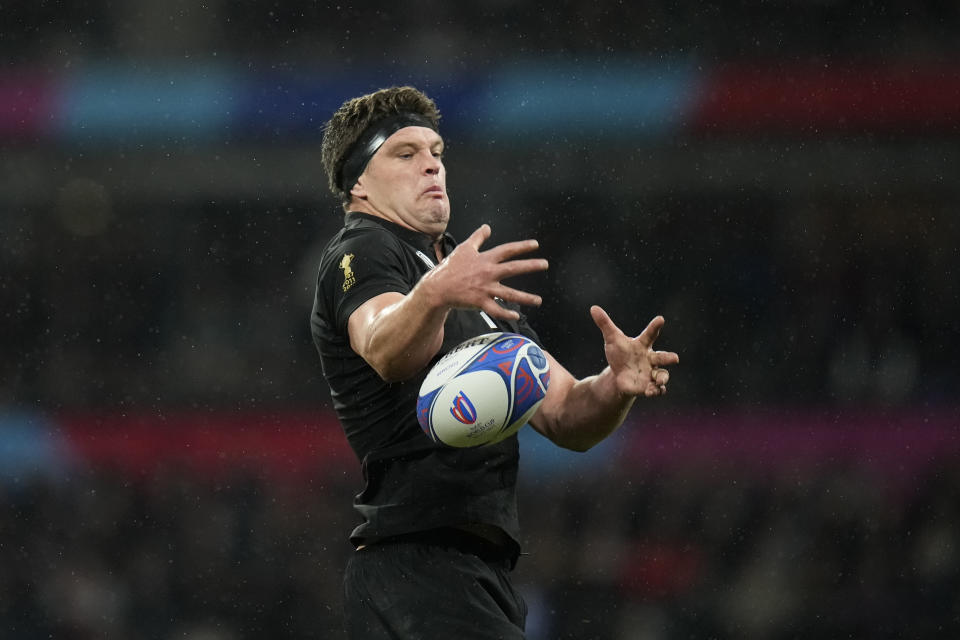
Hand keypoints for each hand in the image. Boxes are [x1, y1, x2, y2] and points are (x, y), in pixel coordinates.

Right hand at [423, 224, 547, 320]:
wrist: (438, 287)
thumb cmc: (451, 267)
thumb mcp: (464, 248)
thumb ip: (478, 238)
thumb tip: (487, 227)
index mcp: (485, 259)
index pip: (507, 250)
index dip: (521, 246)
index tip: (535, 245)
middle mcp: (488, 273)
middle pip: (513, 268)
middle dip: (530, 266)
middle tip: (545, 264)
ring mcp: (485, 289)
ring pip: (509, 294)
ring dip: (526, 298)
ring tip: (538, 300)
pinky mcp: (480, 302)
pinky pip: (496, 310)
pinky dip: (506, 314)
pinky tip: (516, 315)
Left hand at [590, 306, 678, 396]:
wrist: (619, 374)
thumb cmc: (620, 353)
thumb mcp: (611, 339)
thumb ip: (605, 323)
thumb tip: (593, 308)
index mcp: (643, 345)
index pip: (650, 333)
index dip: (655, 326)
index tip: (660, 319)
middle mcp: (651, 359)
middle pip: (663, 357)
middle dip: (669, 358)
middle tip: (675, 358)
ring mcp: (651, 373)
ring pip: (662, 375)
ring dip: (663, 378)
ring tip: (660, 381)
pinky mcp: (647, 386)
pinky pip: (656, 389)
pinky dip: (655, 391)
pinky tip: (651, 392)